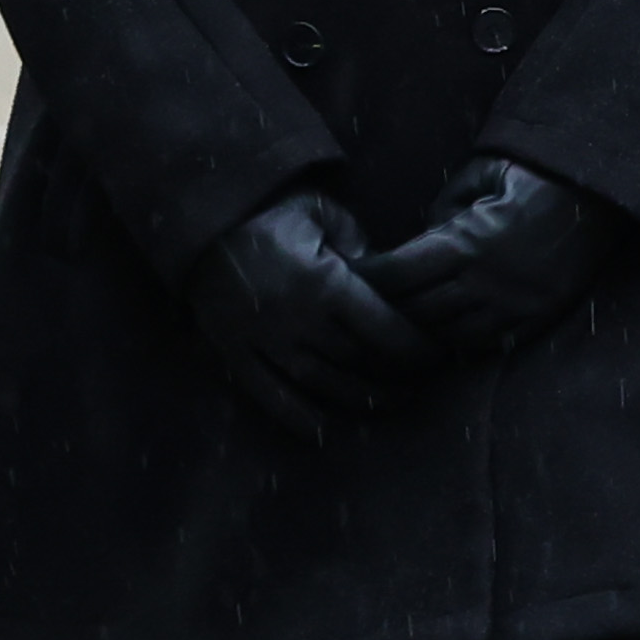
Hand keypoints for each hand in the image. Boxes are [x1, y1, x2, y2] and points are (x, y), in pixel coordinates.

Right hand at [185, 191, 441, 435]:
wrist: (202, 219)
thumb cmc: (271, 212)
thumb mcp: (323, 213)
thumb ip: (360, 246)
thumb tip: (387, 284)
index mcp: (323, 282)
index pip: (383, 329)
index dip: (415, 347)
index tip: (437, 353)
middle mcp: (296, 319)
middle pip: (357, 362)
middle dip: (395, 376)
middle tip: (420, 382)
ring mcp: (263, 341)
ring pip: (321, 385)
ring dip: (359, 400)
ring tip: (388, 403)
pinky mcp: (235, 353)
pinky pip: (270, 396)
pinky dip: (299, 417)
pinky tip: (326, 428)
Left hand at [357, 155, 621, 355]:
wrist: (597, 191)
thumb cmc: (532, 173)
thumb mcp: (478, 176)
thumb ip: (442, 209)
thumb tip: (417, 238)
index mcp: (469, 242)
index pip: (401, 272)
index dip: (371, 276)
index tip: (351, 274)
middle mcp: (490, 281)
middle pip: (419, 310)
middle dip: (387, 307)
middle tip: (364, 304)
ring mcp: (516, 305)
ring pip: (450, 335)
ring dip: (421, 330)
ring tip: (399, 322)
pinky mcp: (537, 318)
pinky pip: (488, 342)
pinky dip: (460, 341)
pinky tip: (442, 332)